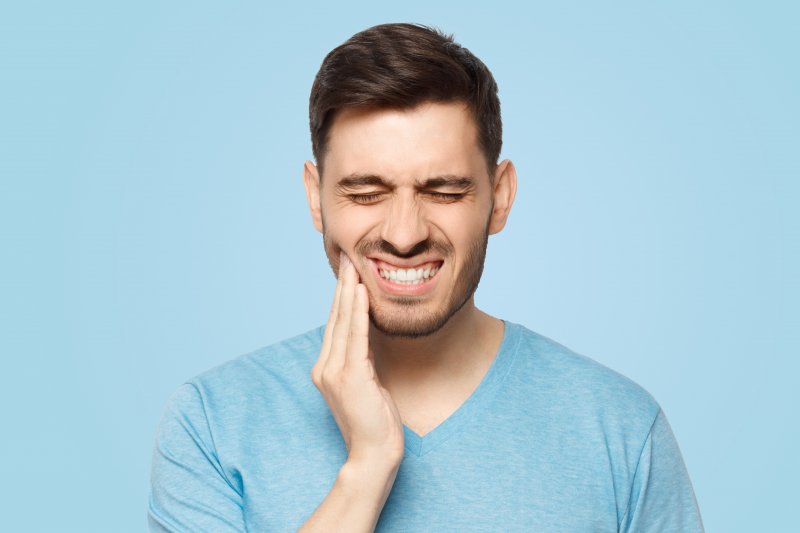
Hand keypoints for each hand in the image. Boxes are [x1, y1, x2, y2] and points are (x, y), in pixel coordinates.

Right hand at [311, 252, 404, 466]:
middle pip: (336, 317)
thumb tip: (368, 334)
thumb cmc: (374, 421)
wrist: (373, 454)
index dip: (341, 296)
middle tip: (348, 256)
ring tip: (354, 265)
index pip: (335, 324)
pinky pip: (356, 336)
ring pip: (343, 322)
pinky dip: (359, 311)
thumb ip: (361, 359)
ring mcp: (335, 372)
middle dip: (343, 285)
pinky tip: (362, 292)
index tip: (348, 271)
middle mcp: (324, 367)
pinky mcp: (350, 376)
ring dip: (349, 291)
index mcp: (326, 368)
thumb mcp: (365, 384)